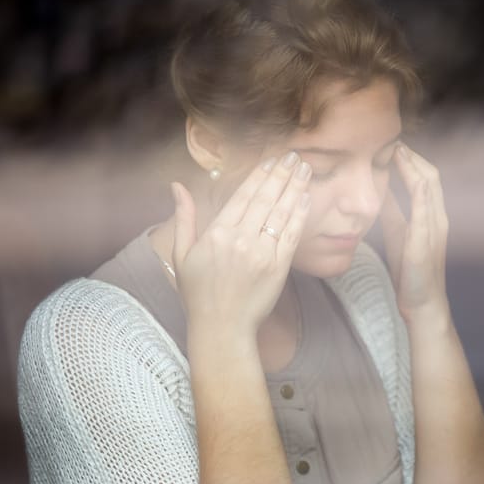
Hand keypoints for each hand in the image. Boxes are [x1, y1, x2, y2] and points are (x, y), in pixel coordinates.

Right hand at [170, 153, 311, 335]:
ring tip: (304, 169)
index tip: (271, 160)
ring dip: (295, 188)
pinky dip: (300, 214)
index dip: (259, 175)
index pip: (243, 195)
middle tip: (293, 156)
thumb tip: (177, 186)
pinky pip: (292, 235)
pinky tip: (306, 198)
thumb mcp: (182, 254)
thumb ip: (184, 217)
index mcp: (217, 233)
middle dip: (281, 174)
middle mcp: (241, 239)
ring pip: (282, 212)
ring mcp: (263, 253)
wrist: (222, 327)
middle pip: (265, 198)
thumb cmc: (199, 293)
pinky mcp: (279, 267)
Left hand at [381, 144, 449, 323]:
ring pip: (429, 183)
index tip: (392, 145)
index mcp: (431, 216)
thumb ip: (392, 211)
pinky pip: (424, 203)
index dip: (411, 160)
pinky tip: (406, 172)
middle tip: (393, 139)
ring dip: (414, 163)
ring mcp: (435, 226)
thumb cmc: (410, 272)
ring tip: (396, 147)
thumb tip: (380, 189)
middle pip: (430, 174)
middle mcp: (438, 217)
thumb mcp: (397, 234)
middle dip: (413, 155)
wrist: (421, 303)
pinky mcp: (426, 237)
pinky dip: (415, 183)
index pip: (425, 179)